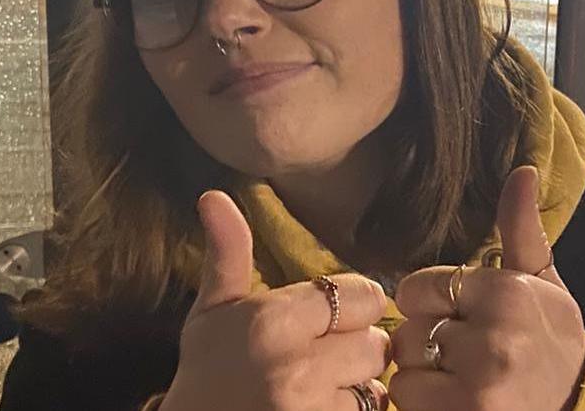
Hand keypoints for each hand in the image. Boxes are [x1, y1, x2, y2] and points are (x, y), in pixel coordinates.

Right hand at [162, 191, 391, 410]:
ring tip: (321, 389)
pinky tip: (322, 409)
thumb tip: (214, 195)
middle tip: (326, 356)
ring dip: (358, 387)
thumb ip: (229, 253)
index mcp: (272, 322)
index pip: (363, 294)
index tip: (330, 317)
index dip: (353, 305)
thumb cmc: (207, 373)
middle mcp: (297, 368)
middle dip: (358, 348)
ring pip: (377, 386)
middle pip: (377, 343)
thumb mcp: (213, 312)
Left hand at [389, 166, 584, 410]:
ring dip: (422, 377)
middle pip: (407, 330)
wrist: (580, 407)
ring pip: (404, 370)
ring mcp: (479, 385)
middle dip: (425, 341)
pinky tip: (454, 400)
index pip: (416, 288)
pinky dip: (423, 403)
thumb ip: (520, 229)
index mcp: (508, 293)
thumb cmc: (551, 341)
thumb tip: (521, 170)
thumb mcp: (542, 282)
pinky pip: (408, 403)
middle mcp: (494, 338)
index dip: (430, 304)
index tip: (460, 317)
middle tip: (462, 353)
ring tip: (458, 378)